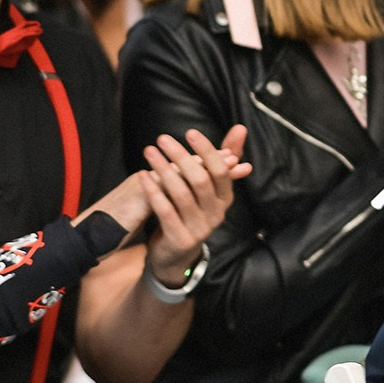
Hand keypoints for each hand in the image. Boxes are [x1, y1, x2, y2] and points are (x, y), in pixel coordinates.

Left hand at [139, 125, 249, 278]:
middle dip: (181, 156)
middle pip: (200, 180)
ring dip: (164, 169)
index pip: (221, 170)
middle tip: (162, 139)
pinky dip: (153, 191)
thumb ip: (223, 158)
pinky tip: (142, 175)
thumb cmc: (191, 211)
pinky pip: (165, 211)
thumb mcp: (208, 186)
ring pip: (181, 193)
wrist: (176, 254)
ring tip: (149, 152)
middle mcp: (216, 214)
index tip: (190, 132)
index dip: (207, 151)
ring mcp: (200, 228)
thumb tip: (241, 128)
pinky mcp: (181, 239)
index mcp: (225, 198)